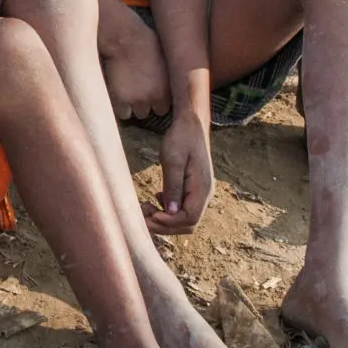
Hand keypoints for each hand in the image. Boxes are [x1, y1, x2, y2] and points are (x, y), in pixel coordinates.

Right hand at [98, 23, 173, 122]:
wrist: (124, 38)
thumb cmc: (146, 42)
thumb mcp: (166, 61)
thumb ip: (168, 79)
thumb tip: (173, 84)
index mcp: (168, 89)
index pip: (166, 107)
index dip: (159, 100)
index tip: (153, 94)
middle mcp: (154, 98)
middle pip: (153, 112)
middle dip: (148, 104)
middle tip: (141, 92)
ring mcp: (137, 100)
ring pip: (139, 114)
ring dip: (135, 106)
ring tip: (130, 94)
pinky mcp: (120, 100)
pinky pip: (123, 113)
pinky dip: (122, 107)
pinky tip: (121, 95)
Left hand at [147, 116, 215, 234]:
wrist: (191, 123)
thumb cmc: (181, 138)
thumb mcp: (173, 159)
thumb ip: (172, 186)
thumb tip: (170, 212)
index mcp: (202, 189)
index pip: (190, 219)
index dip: (169, 223)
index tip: (150, 217)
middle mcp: (204, 194)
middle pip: (187, 223)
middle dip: (164, 224)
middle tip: (142, 216)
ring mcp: (200, 192)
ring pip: (184, 217)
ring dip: (165, 218)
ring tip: (145, 208)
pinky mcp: (193, 188)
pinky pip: (183, 207)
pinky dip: (168, 210)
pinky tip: (156, 199)